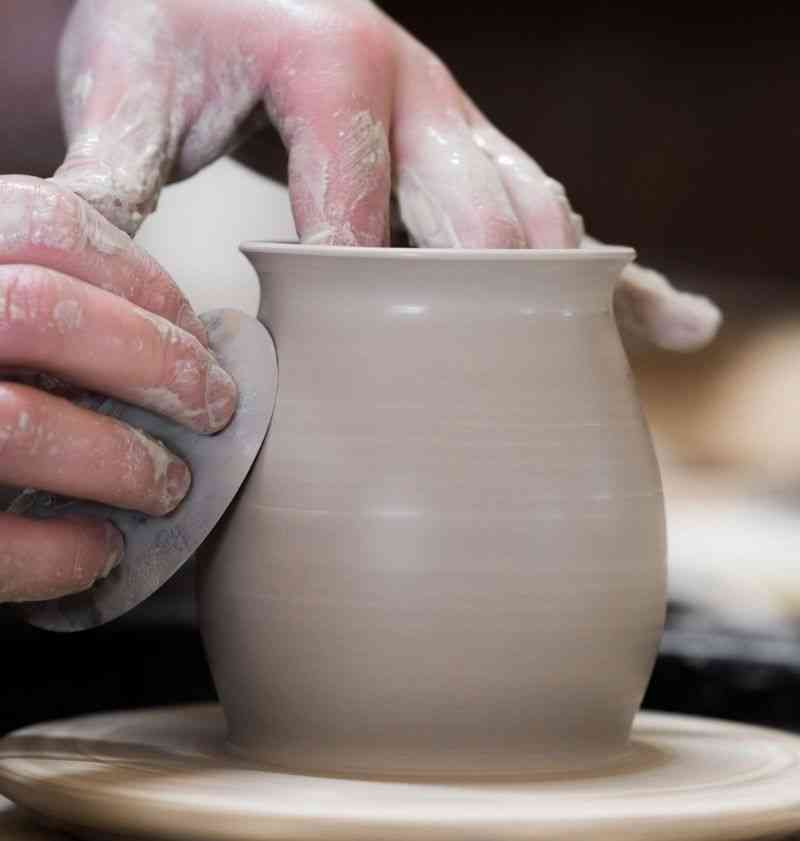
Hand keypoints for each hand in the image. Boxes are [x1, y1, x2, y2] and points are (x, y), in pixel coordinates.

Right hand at [0, 175, 237, 602]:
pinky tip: (98, 552)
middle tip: (213, 407)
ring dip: (121, 463)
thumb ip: (39, 292)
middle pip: (43, 312)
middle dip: (157, 363)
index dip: (142, 279)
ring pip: (15, 425)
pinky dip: (58, 553)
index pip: (44, 225)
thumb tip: (171, 330)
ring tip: (167, 485)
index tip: (194, 332)